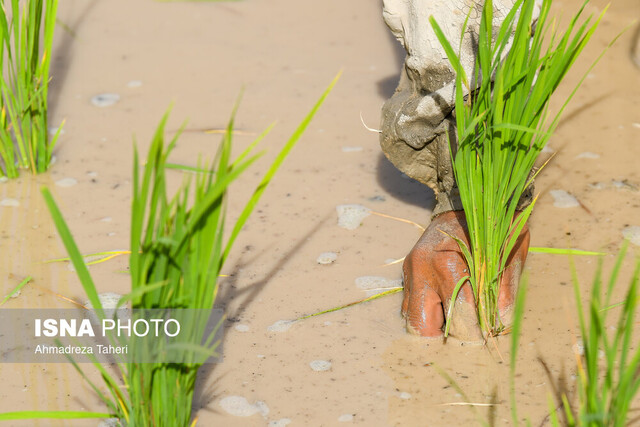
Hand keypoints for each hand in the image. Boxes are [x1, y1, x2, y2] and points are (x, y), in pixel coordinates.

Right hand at [401, 211, 529, 340]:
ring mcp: (410, 273)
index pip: (460, 317)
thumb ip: (504, 289)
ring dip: (435, 328)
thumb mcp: (509, 252)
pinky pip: (411, 307)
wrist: (470, 197)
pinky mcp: (408, 275)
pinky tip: (447, 309)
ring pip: (412, 320)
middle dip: (449, 337)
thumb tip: (500, 324)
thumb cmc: (495, 223)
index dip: (477, 333)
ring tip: (458, 323)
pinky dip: (430, 314)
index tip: (490, 337)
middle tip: (471, 335)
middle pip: (423, 327)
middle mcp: (421, 271)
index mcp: (446, 264)